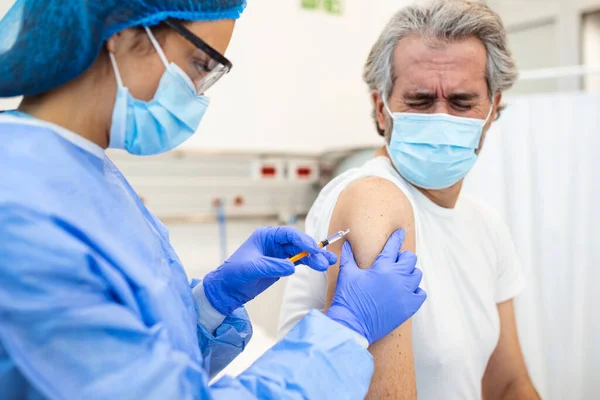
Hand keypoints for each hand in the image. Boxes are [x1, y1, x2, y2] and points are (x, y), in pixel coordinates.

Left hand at [203, 226, 336, 314]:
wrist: (227, 289)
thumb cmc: (234, 273)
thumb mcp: (252, 268)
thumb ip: (272, 266)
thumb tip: (292, 267)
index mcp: (266, 235)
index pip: (289, 234)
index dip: (303, 240)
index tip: (313, 248)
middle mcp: (274, 242)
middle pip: (298, 243)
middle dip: (312, 251)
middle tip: (325, 260)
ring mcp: (279, 253)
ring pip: (301, 253)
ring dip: (314, 258)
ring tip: (327, 264)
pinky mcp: (282, 265)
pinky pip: (299, 261)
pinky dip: (309, 263)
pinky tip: (320, 265)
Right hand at [326, 229, 425, 344]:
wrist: (352, 324)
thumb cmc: (348, 298)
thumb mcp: (347, 274)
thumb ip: (349, 256)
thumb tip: (347, 244)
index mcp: (382, 267)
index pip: (393, 246)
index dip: (397, 237)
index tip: (400, 232)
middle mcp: (397, 278)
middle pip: (410, 258)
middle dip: (403, 257)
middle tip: (395, 261)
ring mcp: (405, 293)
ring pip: (416, 275)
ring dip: (409, 273)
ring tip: (399, 277)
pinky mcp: (409, 307)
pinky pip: (420, 293)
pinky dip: (415, 291)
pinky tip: (405, 292)